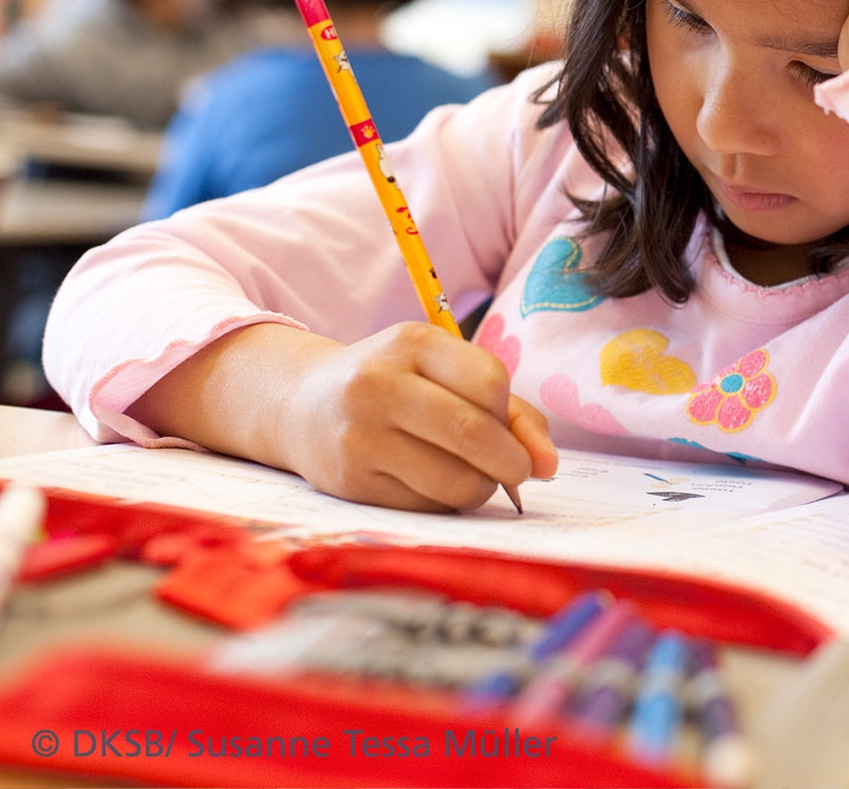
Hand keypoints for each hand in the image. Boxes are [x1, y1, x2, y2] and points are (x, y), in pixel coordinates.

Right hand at [283, 322, 558, 512]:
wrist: (301, 405)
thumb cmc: (396, 387)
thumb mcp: (446, 374)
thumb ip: (509, 411)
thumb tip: (548, 464)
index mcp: (412, 343)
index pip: (490, 381)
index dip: (512, 415)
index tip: (511, 430)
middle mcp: (379, 383)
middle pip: (474, 433)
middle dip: (513, 463)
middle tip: (518, 471)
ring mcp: (360, 434)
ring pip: (455, 479)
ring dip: (481, 487)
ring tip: (472, 475)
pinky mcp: (351, 481)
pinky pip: (427, 504)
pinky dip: (446, 501)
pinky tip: (431, 482)